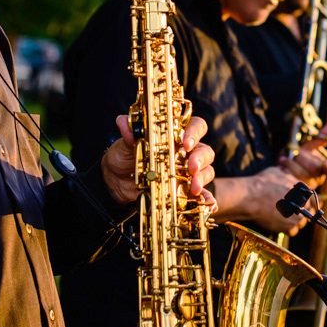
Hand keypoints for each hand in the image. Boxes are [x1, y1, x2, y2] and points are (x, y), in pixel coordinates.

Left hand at [102, 116, 216, 206]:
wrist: (116, 182)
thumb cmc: (124, 157)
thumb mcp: (124, 145)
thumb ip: (128, 134)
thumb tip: (123, 121)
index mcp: (175, 136)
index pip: (195, 126)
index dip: (194, 132)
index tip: (185, 142)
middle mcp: (186, 152)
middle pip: (205, 151)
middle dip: (200, 159)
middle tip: (191, 167)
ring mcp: (187, 172)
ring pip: (206, 171)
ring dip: (202, 178)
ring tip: (194, 188)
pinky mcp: (185, 190)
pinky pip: (203, 194)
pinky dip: (208, 199)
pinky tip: (209, 205)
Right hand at [212, 167, 317, 234]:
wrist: (251, 197)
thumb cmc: (263, 183)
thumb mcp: (279, 173)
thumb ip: (289, 178)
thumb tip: (289, 178)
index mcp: (304, 191)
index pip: (312, 198)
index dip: (305, 199)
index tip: (300, 201)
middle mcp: (304, 205)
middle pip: (308, 211)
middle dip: (300, 210)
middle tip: (289, 208)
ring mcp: (296, 218)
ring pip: (300, 221)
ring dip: (294, 219)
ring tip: (282, 215)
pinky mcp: (287, 228)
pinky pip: (292, 230)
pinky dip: (286, 227)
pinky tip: (279, 221)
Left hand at [278, 121, 326, 188]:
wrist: (284, 168)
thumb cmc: (300, 157)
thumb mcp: (309, 147)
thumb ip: (320, 138)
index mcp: (324, 167)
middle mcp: (319, 177)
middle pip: (314, 168)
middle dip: (302, 157)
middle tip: (295, 152)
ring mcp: (309, 185)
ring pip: (302, 173)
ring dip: (291, 162)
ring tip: (284, 158)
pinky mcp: (298, 189)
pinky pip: (293, 178)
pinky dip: (286, 168)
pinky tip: (282, 164)